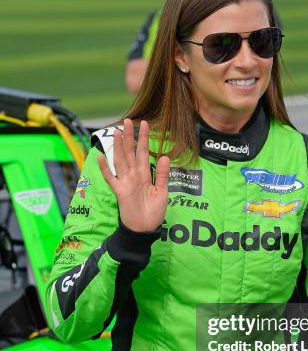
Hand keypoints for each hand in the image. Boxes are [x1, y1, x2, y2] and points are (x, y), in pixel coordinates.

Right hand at [98, 118, 169, 232]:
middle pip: (130, 152)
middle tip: (128, 120)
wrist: (144, 230)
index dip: (143, 139)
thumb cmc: (153, 213)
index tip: (145, 124)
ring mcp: (125, 183)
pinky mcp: (119, 192)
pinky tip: (101, 157)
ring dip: (119, 147)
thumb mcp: (162, 192)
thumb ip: (162, 175)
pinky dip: (105, 169)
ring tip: (117, 132)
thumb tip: (164, 156)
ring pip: (121, 161)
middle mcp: (133, 176)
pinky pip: (111, 179)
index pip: (143, 153)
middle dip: (130, 137)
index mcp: (144, 175)